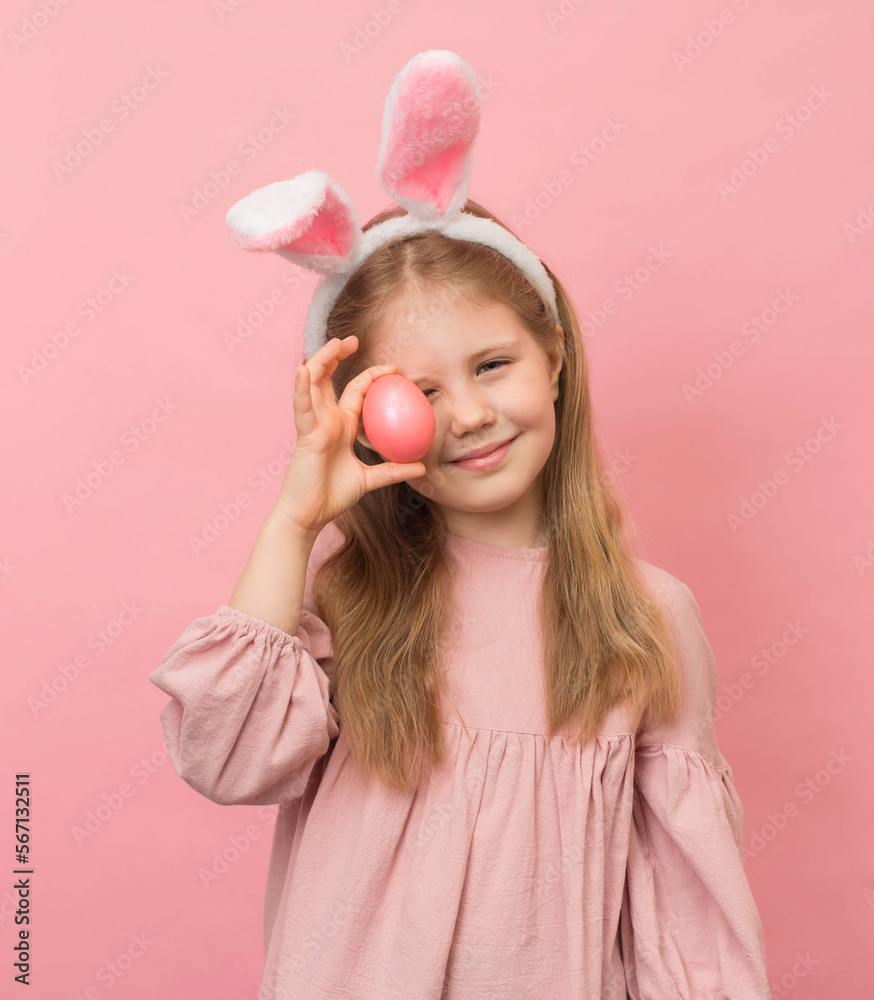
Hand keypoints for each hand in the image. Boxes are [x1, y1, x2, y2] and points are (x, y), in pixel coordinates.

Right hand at [273, 335, 425, 535]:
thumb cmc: (332, 497)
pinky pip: (302, 408)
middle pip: (328, 379)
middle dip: (338, 355)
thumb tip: (421, 468)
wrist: (310, 515)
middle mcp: (326, 420)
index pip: (355, 392)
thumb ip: (393, 471)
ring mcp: (314, 425)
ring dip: (322, 360)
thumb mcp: (370, 480)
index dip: (371, 376)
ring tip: (335, 343)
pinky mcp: (304, 434)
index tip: (393, 368)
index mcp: (340, 426)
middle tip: (355, 339)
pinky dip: (301, 388)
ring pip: (313, 384)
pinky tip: (304, 369)